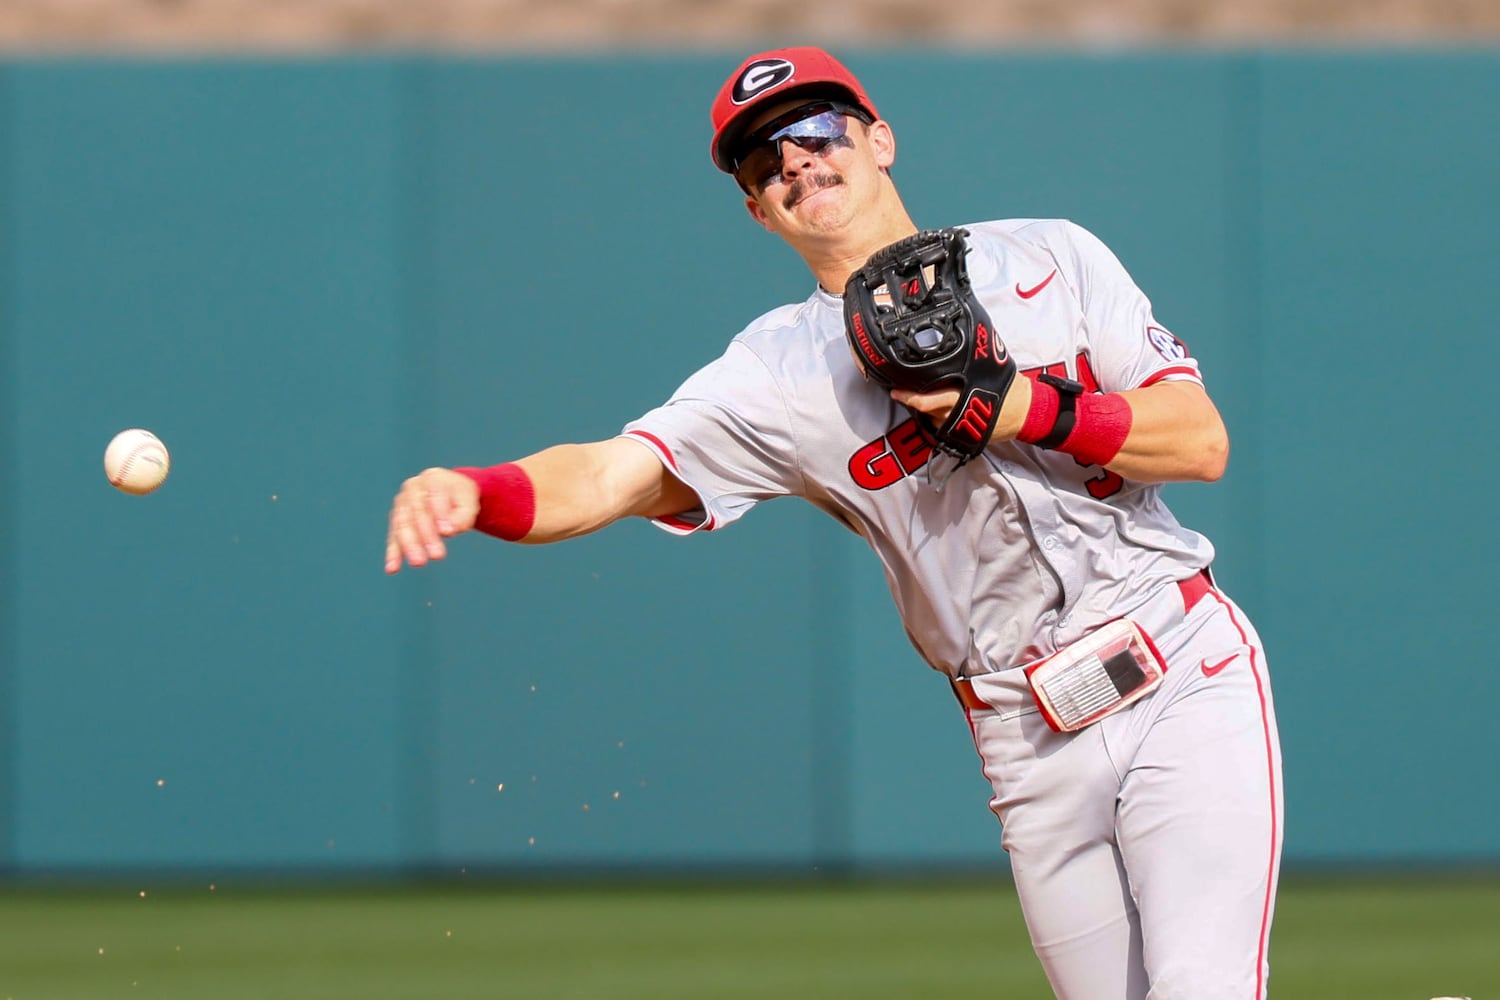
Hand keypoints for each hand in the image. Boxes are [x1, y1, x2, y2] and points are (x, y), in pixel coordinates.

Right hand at [384, 467, 480, 573]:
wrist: (448, 492)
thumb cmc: (460, 498)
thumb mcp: (469, 502)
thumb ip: (462, 515)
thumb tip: (449, 530)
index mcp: (433, 478)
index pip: (436, 497)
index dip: (441, 514)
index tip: (448, 533)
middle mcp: (413, 488)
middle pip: (418, 513)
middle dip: (427, 535)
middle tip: (437, 555)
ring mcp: (402, 503)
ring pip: (403, 525)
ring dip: (410, 545)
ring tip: (418, 562)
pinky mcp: (396, 519)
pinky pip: (393, 536)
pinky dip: (393, 553)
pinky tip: (392, 568)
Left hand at [891, 375, 1032, 443]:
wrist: (1025, 411)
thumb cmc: (1007, 386)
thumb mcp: (986, 368)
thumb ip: (966, 364)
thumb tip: (949, 352)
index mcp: (960, 395)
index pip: (927, 400)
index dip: (908, 396)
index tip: (895, 390)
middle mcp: (956, 413)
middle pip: (925, 410)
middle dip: (913, 401)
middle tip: (900, 392)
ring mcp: (959, 427)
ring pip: (932, 419)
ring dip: (927, 409)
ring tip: (926, 396)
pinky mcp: (965, 437)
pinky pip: (943, 428)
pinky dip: (938, 419)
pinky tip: (939, 410)